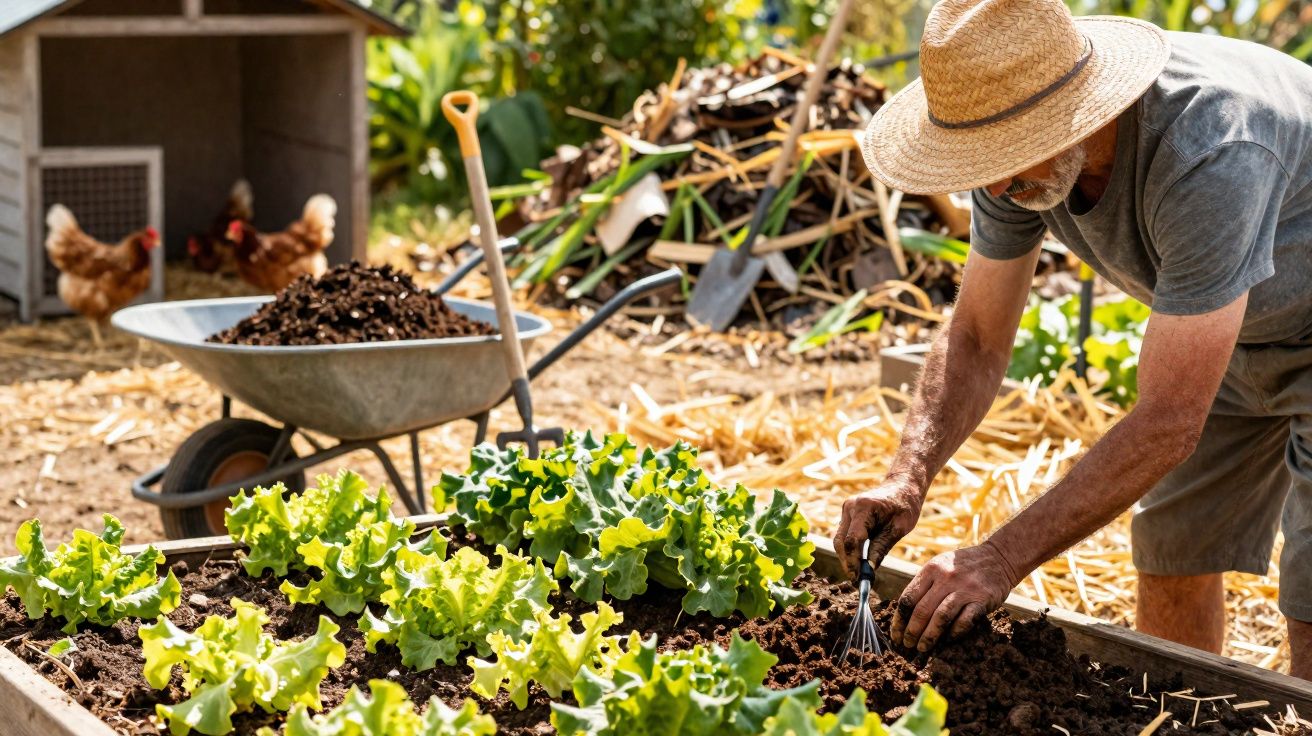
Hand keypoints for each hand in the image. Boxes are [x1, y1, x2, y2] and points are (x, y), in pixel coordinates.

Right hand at [833, 480, 923, 579]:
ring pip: (839, 540)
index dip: (854, 561)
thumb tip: (870, 569)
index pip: (852, 540)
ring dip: (847, 557)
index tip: (860, 578)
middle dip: (847, 562)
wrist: (903, 486)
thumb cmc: (905, 505)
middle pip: (841, 541)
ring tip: (859, 574)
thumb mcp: (899, 528)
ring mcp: (846, 510)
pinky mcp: (848, 515)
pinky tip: (859, 562)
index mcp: (864, 508)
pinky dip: (849, 550)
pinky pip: (844, 535)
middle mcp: (850, 507)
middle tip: (857, 580)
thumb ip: (882, 547)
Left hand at [891, 540, 1019, 651]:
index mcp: (931, 569)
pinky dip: (954, 632)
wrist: (999, 557)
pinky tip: (948, 640)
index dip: (899, 620)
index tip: (895, 634)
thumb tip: (905, 614)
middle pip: (921, 610)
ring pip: (940, 617)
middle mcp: (946, 578)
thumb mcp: (940, 566)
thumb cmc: (963, 566)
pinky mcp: (982, 600)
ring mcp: (965, 589)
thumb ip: (924, 585)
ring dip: (929, 636)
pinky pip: (965, 621)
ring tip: (923, 648)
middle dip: (911, 632)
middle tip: (907, 645)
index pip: (908, 598)